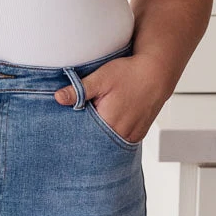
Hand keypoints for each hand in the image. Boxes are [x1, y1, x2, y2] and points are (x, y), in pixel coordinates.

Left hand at [52, 53, 171, 143]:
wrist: (157, 73)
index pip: (83, 136)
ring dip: (100, 135)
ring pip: (108, 143)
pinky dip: (112, 135)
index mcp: (109, 122)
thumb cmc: (130, 73)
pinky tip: (108, 124)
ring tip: (96, 121)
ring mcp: (131, 136)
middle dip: (86, 134)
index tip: (67, 126)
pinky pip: (120, 141)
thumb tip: (58, 98)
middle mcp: (122, 133)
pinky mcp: (138, 134)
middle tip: (81, 121)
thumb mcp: (101, 78)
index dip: (74, 131)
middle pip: (96, 141)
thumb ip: (79, 90)